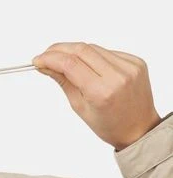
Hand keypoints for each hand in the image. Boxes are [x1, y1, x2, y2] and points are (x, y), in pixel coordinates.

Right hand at [32, 42, 161, 150]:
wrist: (139, 129)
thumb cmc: (110, 125)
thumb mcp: (80, 107)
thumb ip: (63, 81)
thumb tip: (45, 65)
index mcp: (102, 92)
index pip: (70, 64)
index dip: (50, 58)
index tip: (38, 60)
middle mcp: (118, 76)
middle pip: (81, 50)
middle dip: (59, 49)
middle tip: (46, 55)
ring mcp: (129, 67)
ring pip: (94, 48)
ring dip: (75, 51)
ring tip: (64, 60)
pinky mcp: (136, 61)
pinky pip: (108, 52)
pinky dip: (93, 56)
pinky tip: (88, 65)